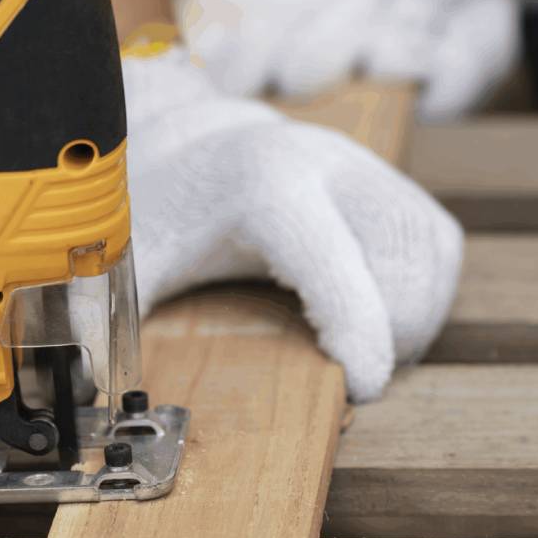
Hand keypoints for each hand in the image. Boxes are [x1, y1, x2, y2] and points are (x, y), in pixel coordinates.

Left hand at [124, 44, 461, 400]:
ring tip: (362, 348)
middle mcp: (323, 160)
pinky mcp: (388, 175)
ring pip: (428, 253)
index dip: (356, 329)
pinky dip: (425, 291)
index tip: (363, 387)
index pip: (331, 261)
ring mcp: (362, 163)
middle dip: (386, 334)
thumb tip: (100, 391)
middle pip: (397, 263)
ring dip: (412, 317)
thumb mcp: (131, 264)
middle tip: (347, 377)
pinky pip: (437, 241)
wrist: (186, 146)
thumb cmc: (158, 214)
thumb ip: (113, 320)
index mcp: (261, 182)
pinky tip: (381, 316)